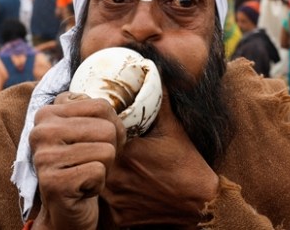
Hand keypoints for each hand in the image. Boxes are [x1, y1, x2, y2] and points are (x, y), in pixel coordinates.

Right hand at [31, 93, 125, 229]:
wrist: (68, 211)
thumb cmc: (84, 165)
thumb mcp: (89, 130)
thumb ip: (101, 106)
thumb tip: (149, 73)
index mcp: (48, 112)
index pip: (102, 106)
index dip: (112, 128)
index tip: (95, 142)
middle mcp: (40, 131)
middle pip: (107, 128)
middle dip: (110, 149)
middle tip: (92, 162)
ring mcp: (44, 156)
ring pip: (106, 150)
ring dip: (104, 168)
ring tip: (86, 174)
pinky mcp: (53, 181)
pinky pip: (99, 171)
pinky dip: (98, 184)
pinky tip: (83, 189)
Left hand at [101, 94, 218, 226]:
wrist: (199, 204)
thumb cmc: (186, 164)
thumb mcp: (173, 127)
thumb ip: (157, 100)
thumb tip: (151, 73)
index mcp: (124, 151)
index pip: (94, 134)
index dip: (93, 128)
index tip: (95, 125)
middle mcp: (113, 176)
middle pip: (89, 156)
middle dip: (92, 149)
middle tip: (94, 143)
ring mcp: (113, 199)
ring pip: (91, 179)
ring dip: (94, 170)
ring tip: (102, 163)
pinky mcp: (116, 217)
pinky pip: (98, 202)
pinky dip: (102, 193)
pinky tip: (111, 185)